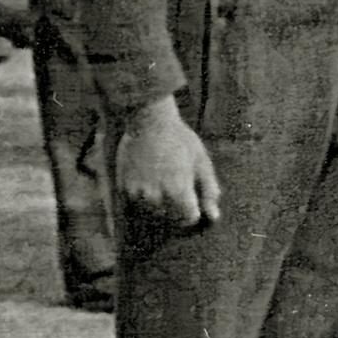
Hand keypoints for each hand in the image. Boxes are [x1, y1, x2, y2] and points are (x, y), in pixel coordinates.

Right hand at [116, 94, 221, 228]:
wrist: (148, 119)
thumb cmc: (180, 139)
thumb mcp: (202, 162)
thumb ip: (210, 191)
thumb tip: (214, 216)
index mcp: (179, 193)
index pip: (189, 218)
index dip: (193, 211)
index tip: (191, 202)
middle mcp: (157, 198)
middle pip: (170, 218)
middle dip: (175, 208)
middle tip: (174, 186)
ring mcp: (138, 194)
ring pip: (151, 212)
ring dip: (157, 204)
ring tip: (160, 180)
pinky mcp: (124, 187)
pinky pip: (136, 203)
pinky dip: (142, 196)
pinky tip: (146, 177)